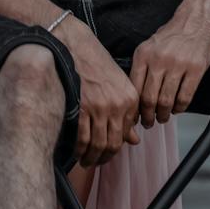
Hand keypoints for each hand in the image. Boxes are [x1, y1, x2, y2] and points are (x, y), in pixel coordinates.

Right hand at [60, 22, 139, 166]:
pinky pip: (83, 139)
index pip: (126, 134)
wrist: (76, 47)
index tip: (107, 152)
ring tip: (85, 161)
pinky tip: (76, 152)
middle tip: (94, 162)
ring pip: (98, 145)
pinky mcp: (82, 108)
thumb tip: (134, 140)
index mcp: (130, 99)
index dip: (115, 148)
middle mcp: (118, 105)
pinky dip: (79, 150)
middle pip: (113, 144)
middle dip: (103, 157)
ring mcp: (100, 107)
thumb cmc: (96, 64)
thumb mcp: (118, 85)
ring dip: (91, 158)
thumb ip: (126, 113)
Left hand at [129, 12, 209, 126]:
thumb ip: (141, 68)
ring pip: (167, 100)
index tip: (135, 117)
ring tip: (164, 117)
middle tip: (149, 122)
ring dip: (164, 114)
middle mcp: (159, 60)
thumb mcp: (149, 46)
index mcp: (144, 55)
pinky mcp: (196, 68)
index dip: (134, 108)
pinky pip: (185, 96)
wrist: (197, 18)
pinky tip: (178, 108)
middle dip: (148, 116)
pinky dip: (180, 107)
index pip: (134, 89)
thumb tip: (134, 97)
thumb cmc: (173, 35)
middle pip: (149, 98)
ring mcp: (179, 64)